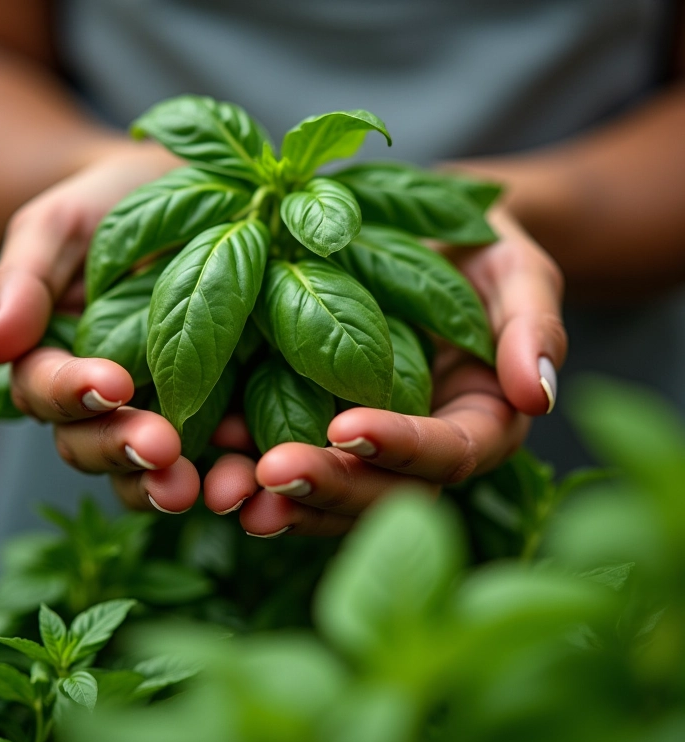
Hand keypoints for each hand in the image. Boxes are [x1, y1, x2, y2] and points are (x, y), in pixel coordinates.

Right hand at [0, 144, 202, 512]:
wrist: (192, 193)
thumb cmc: (112, 203)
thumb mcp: (60, 224)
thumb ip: (24, 279)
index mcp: (56, 359)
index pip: (45, 391)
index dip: (72, 393)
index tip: (110, 383)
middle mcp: (104, 398)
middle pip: (92, 445)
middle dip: (123, 452)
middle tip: (161, 449)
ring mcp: (160, 408)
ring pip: (148, 468)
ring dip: (172, 483)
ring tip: (211, 484)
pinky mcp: (216, 407)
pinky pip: (216, 450)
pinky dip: (231, 461)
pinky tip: (253, 454)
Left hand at [201, 208, 566, 535]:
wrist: (418, 234)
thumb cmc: (476, 247)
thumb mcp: (516, 270)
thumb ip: (533, 326)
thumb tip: (538, 396)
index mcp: (477, 421)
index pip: (448, 452)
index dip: (401, 446)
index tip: (346, 428)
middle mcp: (420, 448)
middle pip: (382, 492)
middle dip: (327, 487)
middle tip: (268, 474)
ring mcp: (367, 444)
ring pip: (331, 494)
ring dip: (279, 498)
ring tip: (226, 488)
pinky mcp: (317, 424)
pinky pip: (289, 458)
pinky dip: (251, 464)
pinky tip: (212, 454)